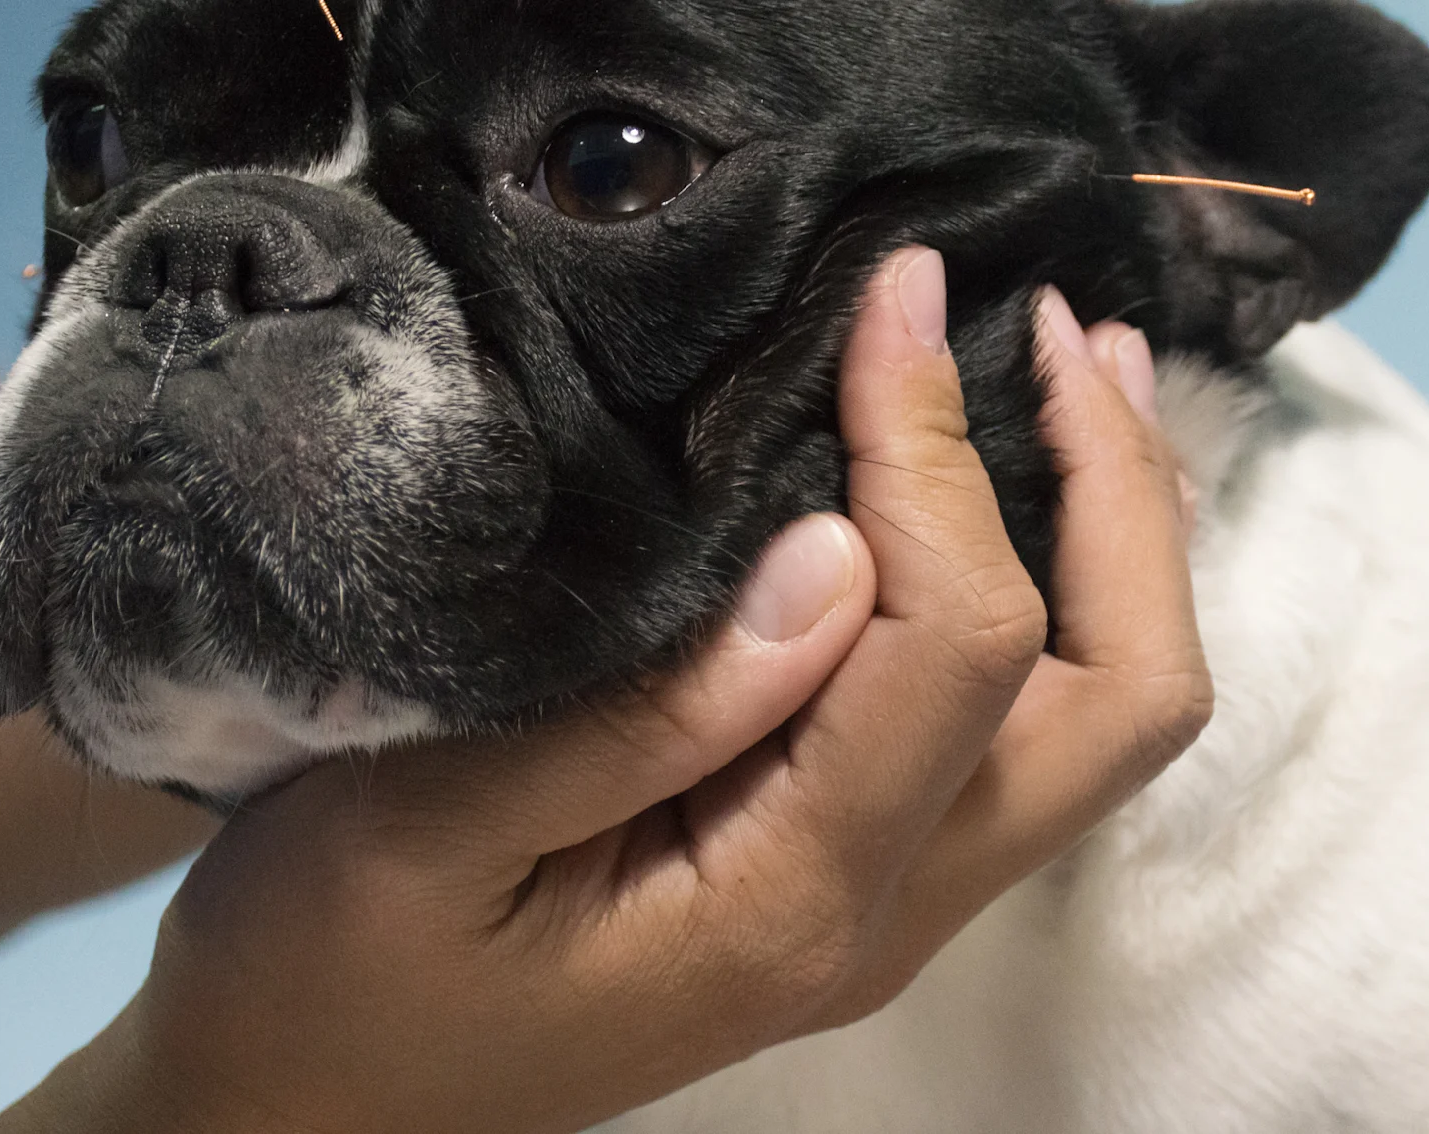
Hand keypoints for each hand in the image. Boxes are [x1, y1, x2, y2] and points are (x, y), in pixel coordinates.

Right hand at [0, 248, 1211, 1133]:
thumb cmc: (325, 977)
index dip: (943, 451)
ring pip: (1101, 725)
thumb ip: (645, 712)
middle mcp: (883, 916)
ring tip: (1076, 371)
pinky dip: (1052, 597)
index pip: (964, 646)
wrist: (306, 1118)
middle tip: (1055, 322)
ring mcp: (884, 912)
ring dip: (1116, 543)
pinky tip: (994, 494)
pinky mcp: (851, 887)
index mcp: (790, 898)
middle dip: (1120, 495)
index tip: (887, 296)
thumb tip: (838, 553)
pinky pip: (1020, 736)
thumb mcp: (428, 830)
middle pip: (1122, 701)